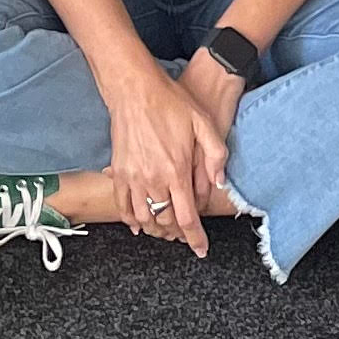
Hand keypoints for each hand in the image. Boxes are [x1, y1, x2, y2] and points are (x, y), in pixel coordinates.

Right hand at [100, 57, 228, 254]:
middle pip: (165, 221)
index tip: (200, 249)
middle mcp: (153, 179)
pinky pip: (122, 205)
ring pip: (144, 218)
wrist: (135, 89)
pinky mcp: (119, 171)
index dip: (195, 238)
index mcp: (176, 171)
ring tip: (165, 231)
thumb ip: (215, 155)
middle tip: (185, 236)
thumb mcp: (203, 123)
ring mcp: (133, 177)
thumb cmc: (169, 103)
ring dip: (156, 229)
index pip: (187, 217)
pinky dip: (130, 219)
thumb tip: (219, 183)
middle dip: (177, 234)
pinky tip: (138, 224)